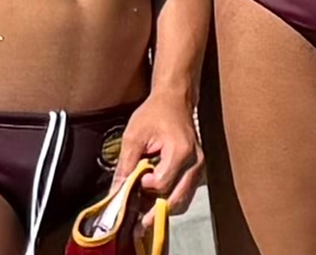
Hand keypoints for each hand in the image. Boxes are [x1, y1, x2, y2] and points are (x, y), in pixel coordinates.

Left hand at [112, 91, 202, 224]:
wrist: (175, 99)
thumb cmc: (154, 113)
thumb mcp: (134, 135)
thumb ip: (125, 165)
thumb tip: (116, 193)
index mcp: (181, 151)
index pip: (162, 184)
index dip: (145, 186)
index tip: (136, 177)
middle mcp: (195, 162)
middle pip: (175, 200)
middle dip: (155, 209)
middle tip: (138, 217)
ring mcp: (199, 167)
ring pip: (182, 202)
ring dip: (163, 207)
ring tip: (145, 206)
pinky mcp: (198, 170)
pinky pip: (185, 194)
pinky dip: (170, 199)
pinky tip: (156, 197)